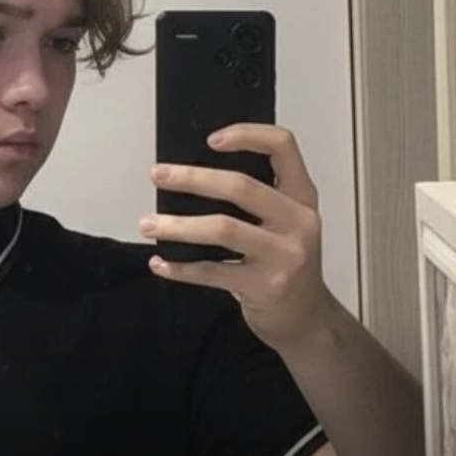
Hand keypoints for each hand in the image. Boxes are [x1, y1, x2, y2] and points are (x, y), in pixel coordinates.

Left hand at [138, 123, 333, 351]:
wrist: (307, 320)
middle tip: (157, 175)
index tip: (210, 140)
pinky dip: (180, 267)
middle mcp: (298, 222)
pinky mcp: (265, 287)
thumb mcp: (286, 224)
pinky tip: (160, 263)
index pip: (283, 147)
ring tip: (147, 224)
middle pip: (240, 187)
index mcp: (302, 197)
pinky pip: (211, 271)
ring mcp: (284, 256)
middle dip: (192, 178)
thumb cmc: (285, 263)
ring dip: (177, 225)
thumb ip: (257, 200)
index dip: (247, 135)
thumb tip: (191, 176)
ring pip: (222, 229)